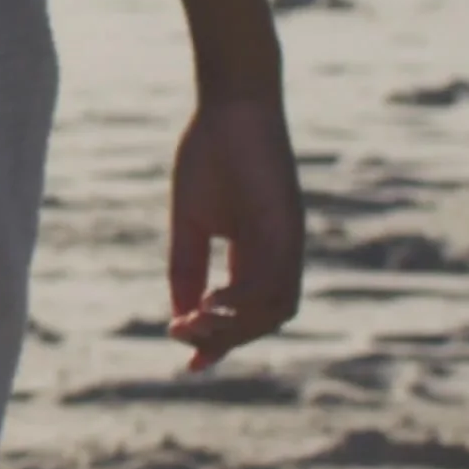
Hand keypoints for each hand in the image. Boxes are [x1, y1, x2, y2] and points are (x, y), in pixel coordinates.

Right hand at [166, 97, 303, 369]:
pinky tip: (211, 303)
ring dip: (237, 327)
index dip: (220, 340)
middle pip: (267, 318)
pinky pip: (273, 281)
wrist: (231, 104)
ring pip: (276, 308)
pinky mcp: (286, 226)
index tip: (189, 364)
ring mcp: (287, 240)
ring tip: (195, 322)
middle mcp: (281, 252)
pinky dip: (244, 302)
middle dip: (226, 338)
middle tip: (183, 338)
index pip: (247, 310)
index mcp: (259, 250)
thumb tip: (181, 315)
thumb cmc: (210, 153)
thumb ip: (188, 268)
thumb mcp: (192, 221)